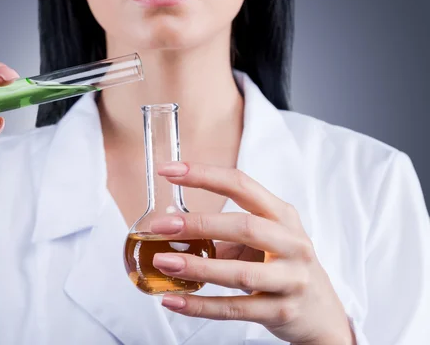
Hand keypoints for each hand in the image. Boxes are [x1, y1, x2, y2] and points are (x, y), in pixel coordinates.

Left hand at [149, 162, 354, 344]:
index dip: (204, 175)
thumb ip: (224, 232)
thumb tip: (171, 227)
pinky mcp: (282, 312)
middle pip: (244, 227)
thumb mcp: (265, 239)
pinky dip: (201, 306)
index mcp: (282, 215)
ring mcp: (291, 279)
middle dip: (199, 225)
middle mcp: (292, 243)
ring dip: (196, 267)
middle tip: (161, 226)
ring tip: (163, 262)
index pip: (241, 185)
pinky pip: (235, 309)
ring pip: (239, 274)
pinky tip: (174, 301)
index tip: (169, 170)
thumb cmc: (284, 266)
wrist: (322, 313)